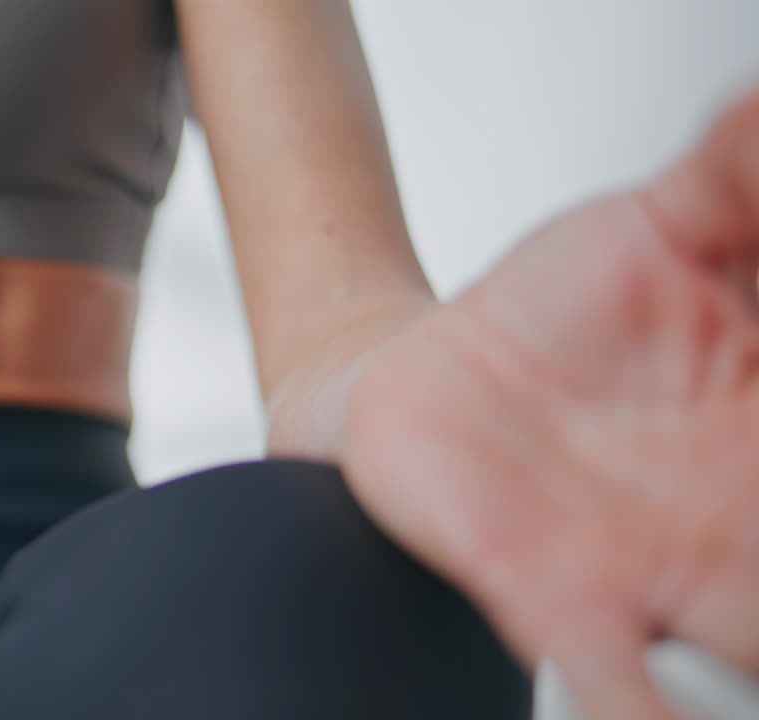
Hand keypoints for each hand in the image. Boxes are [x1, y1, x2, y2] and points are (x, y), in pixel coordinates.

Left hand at [339, 91, 758, 718]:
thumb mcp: (662, 224)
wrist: (414, 377)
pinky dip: (632, 715)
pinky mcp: (554, 601)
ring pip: (743, 654)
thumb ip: (737, 174)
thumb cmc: (551, 311)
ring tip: (724, 686)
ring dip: (740, 673)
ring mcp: (654, 572)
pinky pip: (611, 684)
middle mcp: (736, 517)